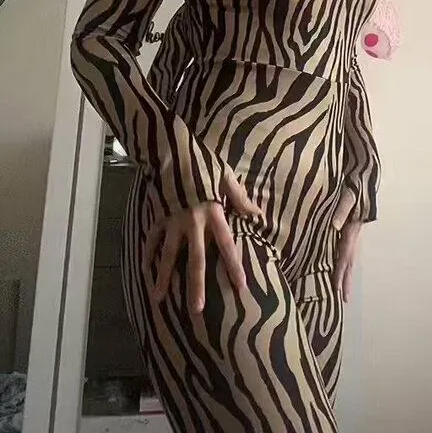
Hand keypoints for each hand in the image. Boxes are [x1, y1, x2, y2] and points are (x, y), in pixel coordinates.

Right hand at [145, 166, 261, 313]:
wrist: (171, 149)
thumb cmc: (203, 161)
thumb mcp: (225, 176)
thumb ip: (240, 198)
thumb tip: (257, 215)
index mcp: (213, 213)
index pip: (226, 244)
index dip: (234, 265)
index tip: (240, 287)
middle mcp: (192, 222)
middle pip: (195, 259)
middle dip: (196, 285)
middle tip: (197, 310)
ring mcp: (172, 221)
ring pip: (168, 255)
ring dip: (164, 277)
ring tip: (159, 298)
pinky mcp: (157, 215)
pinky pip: (151, 238)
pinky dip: (148, 253)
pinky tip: (145, 270)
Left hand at [331, 187, 361, 302]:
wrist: (363, 179)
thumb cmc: (354, 188)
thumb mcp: (348, 197)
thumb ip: (342, 211)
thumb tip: (335, 226)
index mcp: (351, 232)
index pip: (344, 257)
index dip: (340, 273)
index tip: (337, 290)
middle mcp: (352, 236)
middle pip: (349, 263)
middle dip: (345, 281)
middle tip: (344, 300)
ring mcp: (351, 234)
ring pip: (348, 258)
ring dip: (345, 274)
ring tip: (342, 291)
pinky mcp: (348, 230)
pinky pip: (344, 250)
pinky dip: (342, 262)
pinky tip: (337, 267)